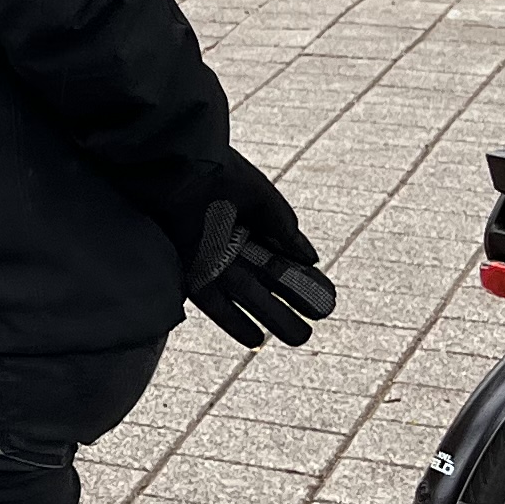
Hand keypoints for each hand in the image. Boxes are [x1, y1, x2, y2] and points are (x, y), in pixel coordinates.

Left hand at [161, 154, 335, 347]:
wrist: (176, 164)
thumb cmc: (216, 172)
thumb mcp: (260, 198)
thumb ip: (283, 227)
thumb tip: (311, 259)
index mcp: (250, 221)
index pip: (281, 256)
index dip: (303, 277)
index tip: (328, 297)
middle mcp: (230, 242)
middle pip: (267, 279)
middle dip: (292, 301)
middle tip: (318, 320)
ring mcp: (211, 257)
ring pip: (246, 294)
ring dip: (271, 316)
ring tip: (300, 337)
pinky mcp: (190, 268)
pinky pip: (214, 300)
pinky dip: (233, 320)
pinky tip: (256, 339)